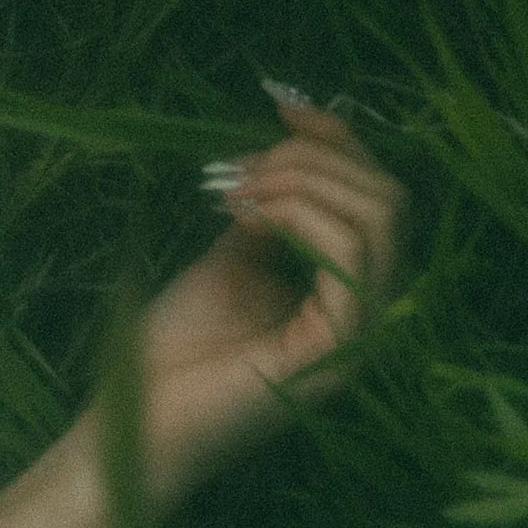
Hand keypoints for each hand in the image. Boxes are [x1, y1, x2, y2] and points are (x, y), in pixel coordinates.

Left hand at [113, 95, 407, 509]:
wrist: (139, 420)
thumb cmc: (178, 349)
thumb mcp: (231, 257)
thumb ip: (271, 211)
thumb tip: (287, 151)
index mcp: (348, 290)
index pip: (379, 197)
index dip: (338, 142)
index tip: (282, 106)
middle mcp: (368, 314)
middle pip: (387, 201)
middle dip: (314, 160)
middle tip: (242, 170)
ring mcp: (358, 338)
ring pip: (377, 222)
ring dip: (302, 183)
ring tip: (238, 193)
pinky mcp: (335, 353)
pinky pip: (352, 263)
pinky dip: (302, 218)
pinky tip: (248, 217)